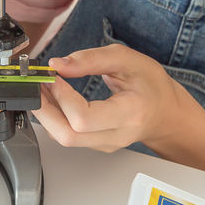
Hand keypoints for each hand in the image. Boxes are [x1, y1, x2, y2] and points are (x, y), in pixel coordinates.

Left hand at [33, 44, 195, 152]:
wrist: (165, 112)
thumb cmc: (151, 85)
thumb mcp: (127, 59)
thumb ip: (91, 59)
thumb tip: (58, 64)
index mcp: (129, 114)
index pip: (84, 118)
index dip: (62, 97)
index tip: (54, 76)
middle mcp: (116, 136)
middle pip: (68, 135)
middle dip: (44, 108)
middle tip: (39, 83)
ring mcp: (105, 145)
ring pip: (63, 137)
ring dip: (46, 112)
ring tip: (46, 87)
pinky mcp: (96, 145)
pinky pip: (67, 135)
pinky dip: (55, 116)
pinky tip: (55, 98)